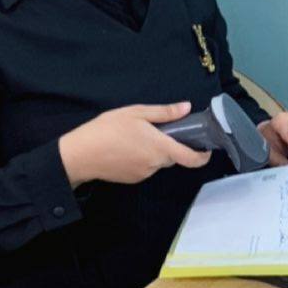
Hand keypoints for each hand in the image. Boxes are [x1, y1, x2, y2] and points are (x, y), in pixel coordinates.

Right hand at [59, 102, 211, 186]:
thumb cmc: (106, 130)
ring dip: (154, 151)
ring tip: (134, 137)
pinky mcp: (132, 179)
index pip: (191, 158)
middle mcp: (155, 164)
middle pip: (173, 156)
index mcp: (160, 148)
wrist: (80, 155)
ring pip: (158, 161)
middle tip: (156, 129)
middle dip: (170, 144)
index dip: (203, 156)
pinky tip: (126, 148)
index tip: (206, 149)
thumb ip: (163, 113)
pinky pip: (145, 167)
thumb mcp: (135, 113)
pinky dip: (142, 158)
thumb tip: (186, 108)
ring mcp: (144, 174)